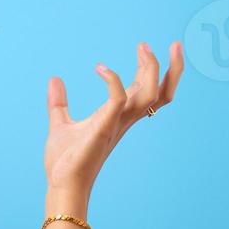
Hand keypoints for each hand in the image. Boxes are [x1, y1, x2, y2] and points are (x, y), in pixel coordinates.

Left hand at [43, 41, 183, 196]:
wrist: (60, 184)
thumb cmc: (64, 161)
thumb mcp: (61, 123)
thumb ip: (59, 102)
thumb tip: (54, 79)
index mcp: (119, 118)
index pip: (150, 93)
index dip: (158, 72)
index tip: (150, 48)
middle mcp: (124, 120)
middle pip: (162, 94)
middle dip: (172, 69)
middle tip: (174, 44)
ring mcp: (116, 123)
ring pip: (150, 95)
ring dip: (151, 69)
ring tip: (143, 48)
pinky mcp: (104, 127)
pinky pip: (118, 99)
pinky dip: (113, 81)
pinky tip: (99, 68)